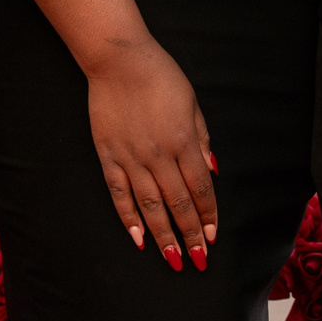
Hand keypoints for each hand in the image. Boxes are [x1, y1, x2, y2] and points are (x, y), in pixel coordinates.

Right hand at [87, 39, 217, 270]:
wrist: (119, 60)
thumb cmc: (161, 76)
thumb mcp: (192, 104)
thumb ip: (202, 139)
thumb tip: (211, 172)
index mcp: (183, 141)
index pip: (200, 189)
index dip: (208, 215)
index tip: (213, 237)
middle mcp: (158, 155)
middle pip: (178, 204)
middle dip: (191, 235)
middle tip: (198, 260)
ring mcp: (131, 158)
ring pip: (150, 206)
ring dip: (163, 235)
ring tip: (172, 258)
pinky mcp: (109, 156)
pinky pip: (119, 194)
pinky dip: (128, 218)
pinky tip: (138, 238)